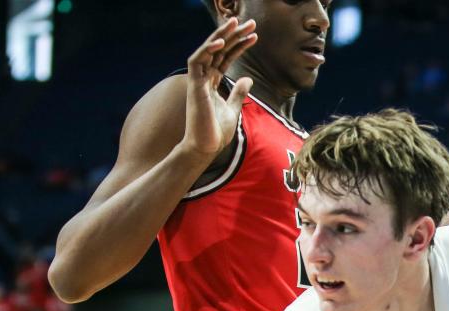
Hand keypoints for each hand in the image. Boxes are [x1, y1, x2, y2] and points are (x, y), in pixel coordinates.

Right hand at [182, 18, 257, 157]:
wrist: (205, 149)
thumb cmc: (216, 133)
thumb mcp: (233, 109)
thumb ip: (238, 93)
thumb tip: (247, 79)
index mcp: (213, 81)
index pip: (226, 56)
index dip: (239, 44)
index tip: (255, 36)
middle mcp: (204, 77)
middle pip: (219, 49)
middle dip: (234, 34)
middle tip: (251, 22)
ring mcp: (198, 81)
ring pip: (208, 49)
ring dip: (222, 35)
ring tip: (236, 22)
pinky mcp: (194, 86)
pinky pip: (197, 61)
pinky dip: (207, 49)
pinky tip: (221, 40)